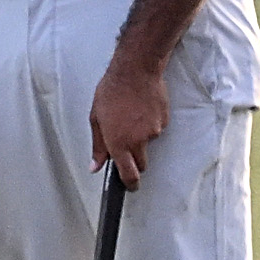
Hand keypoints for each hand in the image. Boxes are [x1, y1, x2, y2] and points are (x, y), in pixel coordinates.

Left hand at [87, 46, 171, 182]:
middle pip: (142, 164)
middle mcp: (138, 141)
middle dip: (135, 160)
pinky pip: (157, 129)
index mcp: (119, 143)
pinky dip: (150, 124)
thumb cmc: (112, 92)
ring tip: (131, 116)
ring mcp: (154, 131)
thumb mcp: (96, 119)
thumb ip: (98, 146)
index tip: (130, 188)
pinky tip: (141, 109)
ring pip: (148, 144)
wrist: (135, 71)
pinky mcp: (164, 121)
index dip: (130, 185)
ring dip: (141, 137)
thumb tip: (95, 166)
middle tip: (126, 143)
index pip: (129, 174)